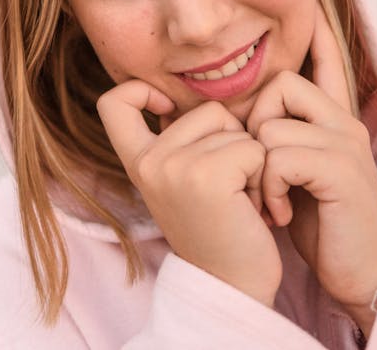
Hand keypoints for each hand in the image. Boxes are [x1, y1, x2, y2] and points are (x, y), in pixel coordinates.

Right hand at [97, 81, 281, 306]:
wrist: (231, 287)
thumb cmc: (216, 227)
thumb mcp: (180, 180)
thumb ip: (178, 140)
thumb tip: (184, 98)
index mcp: (139, 162)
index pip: (114, 102)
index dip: (141, 90)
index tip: (168, 109)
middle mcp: (150, 161)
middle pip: (208, 109)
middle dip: (232, 140)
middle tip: (229, 186)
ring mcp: (175, 167)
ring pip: (234, 127)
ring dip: (250, 159)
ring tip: (240, 197)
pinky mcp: (209, 176)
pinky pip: (253, 147)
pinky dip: (262, 174)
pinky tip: (252, 206)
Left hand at [246, 4, 376, 335]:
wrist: (356, 270)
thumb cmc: (319, 219)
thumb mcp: (295, 171)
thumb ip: (281, 139)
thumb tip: (243, 120)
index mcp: (333, 119)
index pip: (326, 63)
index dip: (318, 36)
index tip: (311, 4)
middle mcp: (343, 122)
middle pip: (282, 85)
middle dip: (256, 125)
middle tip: (260, 171)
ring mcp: (344, 143)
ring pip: (272, 125)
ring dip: (258, 168)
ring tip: (270, 199)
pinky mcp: (340, 169)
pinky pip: (279, 155)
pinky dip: (268, 186)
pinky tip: (279, 211)